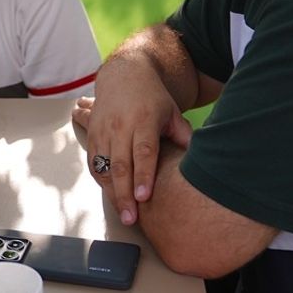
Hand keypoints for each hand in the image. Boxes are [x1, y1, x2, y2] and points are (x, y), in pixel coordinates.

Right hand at [85, 62, 191, 225]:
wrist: (124, 74)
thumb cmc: (152, 97)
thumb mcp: (172, 112)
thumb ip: (184, 136)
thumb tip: (199, 159)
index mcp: (143, 121)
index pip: (143, 152)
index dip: (143, 176)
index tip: (144, 198)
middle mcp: (120, 126)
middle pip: (121, 165)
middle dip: (125, 194)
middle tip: (132, 218)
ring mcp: (104, 131)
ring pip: (104, 167)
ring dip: (112, 192)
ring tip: (122, 214)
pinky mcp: (93, 135)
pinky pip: (94, 163)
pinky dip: (102, 181)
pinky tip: (111, 196)